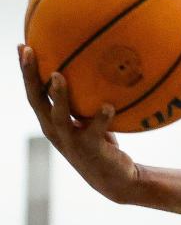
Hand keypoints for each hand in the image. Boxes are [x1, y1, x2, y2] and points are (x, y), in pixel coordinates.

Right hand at [19, 45, 140, 202]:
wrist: (113, 178)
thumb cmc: (100, 143)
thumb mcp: (88, 120)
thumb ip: (85, 100)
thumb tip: (98, 66)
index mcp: (51, 121)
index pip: (34, 92)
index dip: (26, 71)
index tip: (22, 46)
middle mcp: (56, 130)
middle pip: (36, 100)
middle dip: (30, 76)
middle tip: (29, 51)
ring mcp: (71, 141)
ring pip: (59, 116)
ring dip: (58, 96)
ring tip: (59, 75)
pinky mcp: (91, 149)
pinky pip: (96, 130)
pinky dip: (102, 118)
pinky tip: (109, 105)